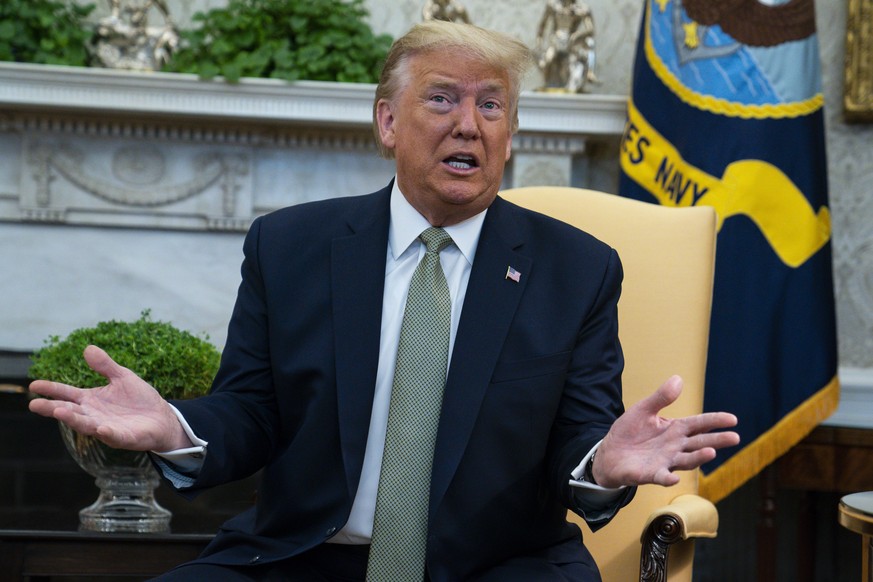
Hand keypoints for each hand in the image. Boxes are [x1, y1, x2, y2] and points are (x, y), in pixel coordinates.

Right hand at [28, 345, 192, 452]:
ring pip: (86, 425)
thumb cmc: (139, 399)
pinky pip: (113, 436)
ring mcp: (106, 428)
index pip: (67, 394)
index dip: (51, 389)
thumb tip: (88, 348)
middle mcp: (93, 415)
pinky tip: (101, 428)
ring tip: (59, 412)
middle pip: (69, 411)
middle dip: (52, 408)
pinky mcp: (122, 437)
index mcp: (91, 400)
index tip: (34, 385)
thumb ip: (105, 366)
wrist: (162, 417)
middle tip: (35, 404)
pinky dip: (106, 433)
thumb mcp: (122, 377)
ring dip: (73, 419)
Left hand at [593, 375, 738, 487]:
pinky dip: (668, 478)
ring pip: (686, 460)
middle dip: (717, 440)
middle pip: (699, 443)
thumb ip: (661, 397)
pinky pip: (661, 477)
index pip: (699, 424)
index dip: (715, 421)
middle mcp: (675, 447)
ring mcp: (664, 462)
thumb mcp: (644, 410)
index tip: (733, 419)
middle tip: (735, 437)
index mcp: (675, 429)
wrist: (610, 453)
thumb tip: (678, 378)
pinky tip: (674, 477)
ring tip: (711, 452)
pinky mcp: (650, 474)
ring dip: (698, 458)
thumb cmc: (630, 432)